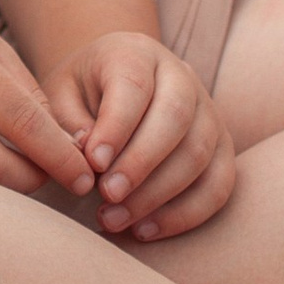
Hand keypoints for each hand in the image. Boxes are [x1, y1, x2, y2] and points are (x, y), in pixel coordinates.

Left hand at [47, 33, 236, 240]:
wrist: (115, 87)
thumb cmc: (82, 93)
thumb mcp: (61, 93)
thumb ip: (68, 120)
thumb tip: (86, 156)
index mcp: (137, 53)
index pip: (134, 86)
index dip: (116, 127)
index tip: (93, 164)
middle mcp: (182, 76)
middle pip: (175, 118)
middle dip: (141, 163)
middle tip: (107, 195)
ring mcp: (209, 112)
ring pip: (199, 154)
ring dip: (158, 196)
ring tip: (114, 219)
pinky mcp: (222, 149)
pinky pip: (218, 186)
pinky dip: (185, 214)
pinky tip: (144, 231)